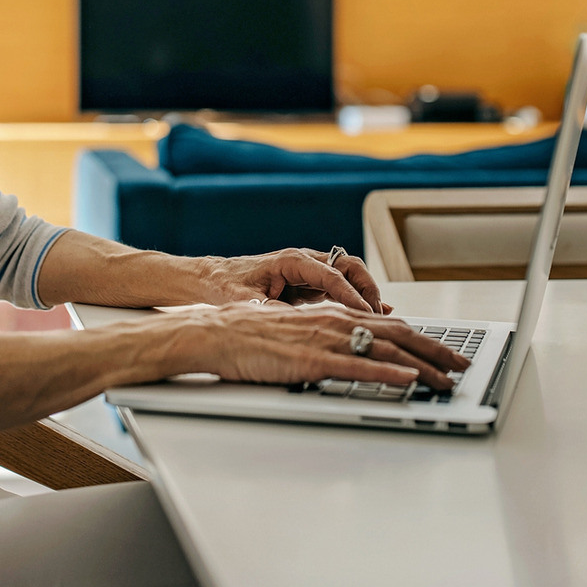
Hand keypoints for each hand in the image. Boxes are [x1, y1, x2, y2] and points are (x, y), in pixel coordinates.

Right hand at [177, 302, 468, 388]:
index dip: (425, 339)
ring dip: (422, 366)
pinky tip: (407, 380)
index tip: (448, 353)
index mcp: (334, 314)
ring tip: (447, 379)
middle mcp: (335, 321)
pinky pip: (357, 366)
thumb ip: (328, 341)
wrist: (216, 333)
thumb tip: (354, 355)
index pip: (390, 325)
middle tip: (463, 365)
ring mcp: (324, 340)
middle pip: (398, 334)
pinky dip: (386, 373)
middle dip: (436, 351)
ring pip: (385, 349)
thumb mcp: (299, 334)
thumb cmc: (251, 337)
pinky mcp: (310, 360)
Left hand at [201, 248, 390, 312]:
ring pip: (347, 276)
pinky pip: (337, 289)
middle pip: (349, 267)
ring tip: (379, 316)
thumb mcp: (246, 302)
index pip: (333, 275)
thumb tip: (301, 325)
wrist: (207, 280)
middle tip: (378, 314)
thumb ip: (275, 311)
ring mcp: (305, 272)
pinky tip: (367, 314)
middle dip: (367, 288)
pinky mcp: (304, 285)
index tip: (365, 314)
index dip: (352, 295)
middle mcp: (303, 262)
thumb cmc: (222, 286)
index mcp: (291, 261)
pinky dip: (353, 300)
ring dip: (363, 293)